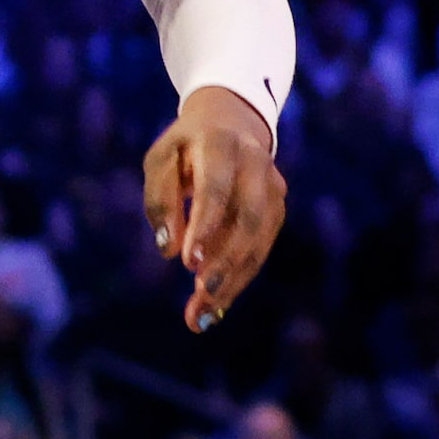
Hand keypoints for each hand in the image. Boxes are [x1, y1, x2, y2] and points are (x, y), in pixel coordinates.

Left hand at [143, 86, 284, 332]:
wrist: (231, 124)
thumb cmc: (184, 147)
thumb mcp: (160, 159)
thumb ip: (160, 199)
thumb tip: (166, 249)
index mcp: (222, 145)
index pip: (217, 189)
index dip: (205, 226)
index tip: (186, 262)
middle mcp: (257, 167)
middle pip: (247, 220)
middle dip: (225, 261)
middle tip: (200, 295)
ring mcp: (274, 189)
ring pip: (259, 241)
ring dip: (233, 280)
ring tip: (203, 314)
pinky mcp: (278, 211)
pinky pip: (261, 249)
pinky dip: (239, 278)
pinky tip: (216, 304)